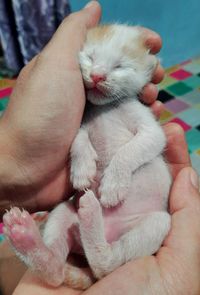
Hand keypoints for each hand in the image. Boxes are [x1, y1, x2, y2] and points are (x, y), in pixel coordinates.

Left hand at [0, 0, 162, 215]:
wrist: (27, 168)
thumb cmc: (40, 112)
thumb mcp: (54, 63)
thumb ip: (74, 33)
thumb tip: (94, 7)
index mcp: (74, 70)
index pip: (110, 49)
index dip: (134, 43)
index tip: (155, 44)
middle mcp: (85, 91)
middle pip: (123, 75)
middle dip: (145, 70)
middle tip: (157, 74)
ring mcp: (94, 117)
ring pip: (129, 100)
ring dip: (147, 94)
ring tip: (154, 98)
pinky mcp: (102, 140)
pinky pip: (128, 125)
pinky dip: (143, 119)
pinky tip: (153, 116)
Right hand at [14, 123, 196, 293]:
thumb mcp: (178, 272)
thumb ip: (189, 223)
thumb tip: (189, 175)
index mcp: (151, 239)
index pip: (168, 192)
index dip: (172, 160)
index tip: (172, 128)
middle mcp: (120, 235)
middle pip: (128, 186)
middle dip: (133, 153)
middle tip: (138, 118)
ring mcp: (85, 241)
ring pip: (89, 197)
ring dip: (92, 170)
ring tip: (99, 137)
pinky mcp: (56, 248)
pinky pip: (53, 223)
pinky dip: (51, 209)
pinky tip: (53, 189)